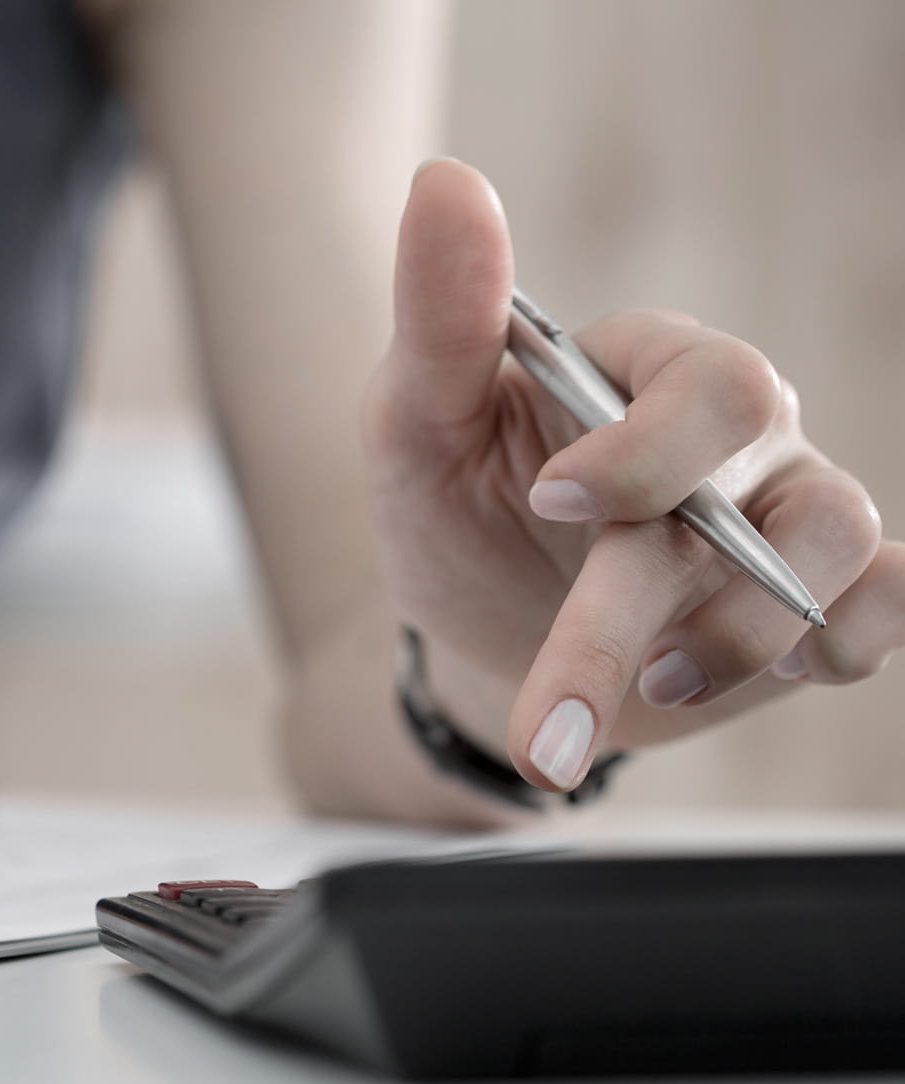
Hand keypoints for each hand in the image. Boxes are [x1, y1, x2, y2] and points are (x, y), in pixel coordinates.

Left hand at [364, 160, 903, 793]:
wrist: (480, 637)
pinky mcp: (819, 593)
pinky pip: (886, 603)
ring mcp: (785, 504)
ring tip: (640, 686)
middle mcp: (734, 427)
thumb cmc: (451, 513)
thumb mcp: (415, 424)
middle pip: (762, 478)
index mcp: (643, 367)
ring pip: (836, 544)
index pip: (708, 384)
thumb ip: (440, 318)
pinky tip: (749, 680)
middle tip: (555, 713)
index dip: (647, 455)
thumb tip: (443, 180)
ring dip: (735, 640)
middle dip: (648, 600)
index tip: (550, 502)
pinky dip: (840, 648)